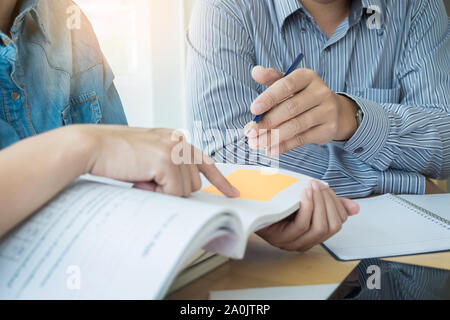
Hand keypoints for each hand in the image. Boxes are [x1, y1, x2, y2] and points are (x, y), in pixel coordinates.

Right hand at [79, 125, 239, 197]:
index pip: (204, 161)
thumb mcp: (146, 155)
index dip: (219, 181)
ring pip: (184, 191)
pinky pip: (173, 193)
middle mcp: (179, 141)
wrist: (90, 146)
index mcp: (175, 139)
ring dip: (162, 193)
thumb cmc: (112, 154)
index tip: (232, 194)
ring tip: (139, 177)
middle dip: (172, 191)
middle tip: (145, 180)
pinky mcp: (167, 160)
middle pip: (193, 184)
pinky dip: (157, 194)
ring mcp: (175, 149)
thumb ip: (166, 167)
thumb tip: (182, 190)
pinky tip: (139, 180)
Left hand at [245, 66, 358, 155]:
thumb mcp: (289, 84)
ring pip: (296, 125)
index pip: (287, 85)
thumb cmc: (302, 96)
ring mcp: (327, 111)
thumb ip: (271, 79)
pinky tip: (271, 150)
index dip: (269, 98)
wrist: (333, 112)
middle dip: (268, 122)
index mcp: (307, 76)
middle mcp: (320, 92)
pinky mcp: (329, 129)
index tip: (253, 110)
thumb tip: (255, 72)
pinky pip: (303, 139)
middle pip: (290, 108)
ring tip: (256, 143)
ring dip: (273, 137)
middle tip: (250, 132)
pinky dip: (284, 146)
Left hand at [257, 180, 359, 251]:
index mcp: (313, 235)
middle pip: (332, 226)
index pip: (337, 223)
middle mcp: (305, 242)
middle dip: (328, 202)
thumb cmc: (278, 204)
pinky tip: (304, 194)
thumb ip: (329, 204)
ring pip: (319, 227)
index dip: (337, 205)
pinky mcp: (281, 239)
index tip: (327, 188)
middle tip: (320, 185)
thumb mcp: (306, 201)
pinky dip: (307, 207)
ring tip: (312, 187)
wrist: (252, 207)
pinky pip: (302, 225)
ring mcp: (293, 243)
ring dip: (319, 203)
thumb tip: (354, 208)